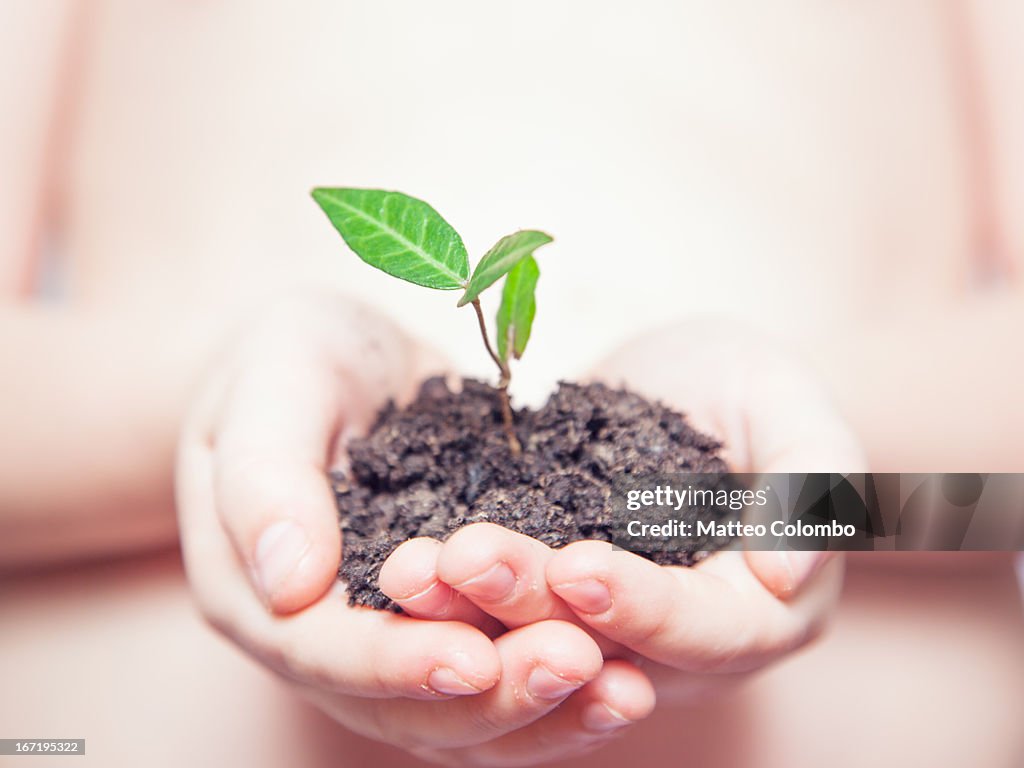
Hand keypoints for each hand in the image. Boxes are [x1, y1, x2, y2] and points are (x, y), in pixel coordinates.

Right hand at [175, 294, 652, 765]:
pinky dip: (560, 688)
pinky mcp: (447, 620)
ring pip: (460, 712)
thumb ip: (266, 478)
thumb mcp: (272, 386)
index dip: (396, 662)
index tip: (474, 658)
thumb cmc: (288, 360)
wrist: (330, 362)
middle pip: (403, 705)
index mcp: (254, 592)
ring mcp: (387, 638)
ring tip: (625, 690)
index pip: (322, 652)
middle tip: (577, 664)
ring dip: (542, 709)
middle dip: (493, 694)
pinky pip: (500, 668)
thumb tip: (289, 583)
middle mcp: (320, 638)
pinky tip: (626, 675)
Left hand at [381, 317, 866, 706]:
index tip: (576, 564)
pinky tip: (406, 569)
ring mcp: (616, 634)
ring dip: (477, 615)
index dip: (642, 606)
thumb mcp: (789, 406)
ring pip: (545, 645)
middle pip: (611, 650)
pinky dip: (459, 602)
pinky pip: (508, 619)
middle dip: (534, 610)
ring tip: (413, 567)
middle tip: (462, 561)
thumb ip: (812, 479)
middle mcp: (688, 645)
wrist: (679, 378)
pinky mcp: (558, 609)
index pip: (705, 631)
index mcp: (764, 612)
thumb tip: (790, 575)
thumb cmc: (749, 385)